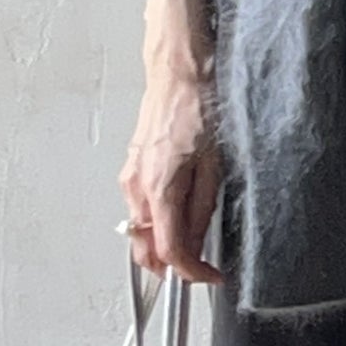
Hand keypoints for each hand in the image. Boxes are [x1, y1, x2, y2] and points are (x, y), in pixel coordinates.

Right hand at [119, 0, 223, 283]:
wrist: (178, 69)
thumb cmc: (198, 106)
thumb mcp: (214, 164)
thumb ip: (202, 208)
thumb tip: (198, 242)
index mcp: (160, 188)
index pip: (170, 252)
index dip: (192, 273)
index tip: (212, 276)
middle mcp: (138, 187)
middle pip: (145, 249)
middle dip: (171, 266)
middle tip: (202, 267)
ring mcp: (131, 177)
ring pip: (141, 230)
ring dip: (163, 244)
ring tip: (196, 241)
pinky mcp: (132, 167)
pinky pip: (140, 208)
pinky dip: (157, 222)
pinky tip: (180, 213)